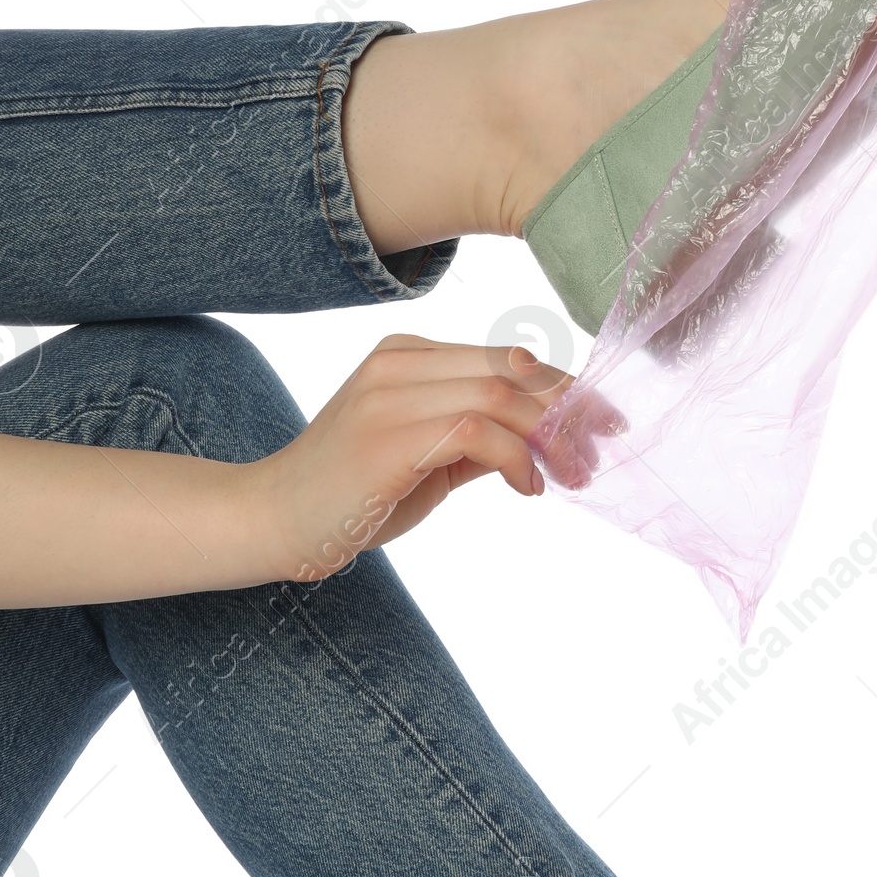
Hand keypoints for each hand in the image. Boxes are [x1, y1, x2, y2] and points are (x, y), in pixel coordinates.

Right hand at [249, 333, 617, 579]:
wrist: (271, 521)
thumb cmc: (351, 496)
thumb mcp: (430, 460)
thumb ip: (480, 440)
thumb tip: (546, 441)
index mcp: (410, 355)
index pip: (508, 357)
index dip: (566, 389)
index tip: (605, 425)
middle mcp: (401, 360)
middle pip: (514, 367)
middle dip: (571, 410)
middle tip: (598, 456)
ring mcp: (391, 392)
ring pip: (502, 392)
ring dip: (551, 438)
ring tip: (570, 476)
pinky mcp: (389, 434)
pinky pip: (479, 429)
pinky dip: (517, 459)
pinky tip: (528, 489)